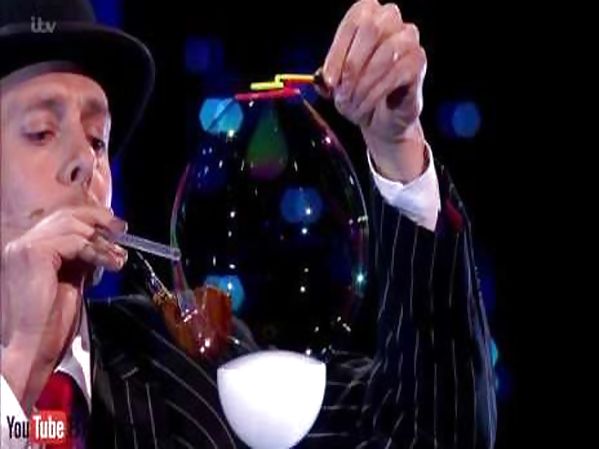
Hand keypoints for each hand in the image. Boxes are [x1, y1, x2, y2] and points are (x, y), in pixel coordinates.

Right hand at [1, 206, 126, 410]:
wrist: (32, 346)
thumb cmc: (50, 323)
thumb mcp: (71, 281)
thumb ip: (80, 260)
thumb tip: (103, 246)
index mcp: (30, 249)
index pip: (63, 219)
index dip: (93, 218)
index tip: (117, 226)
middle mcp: (23, 244)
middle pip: (68, 215)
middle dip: (100, 221)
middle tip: (122, 230)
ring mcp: (24, 247)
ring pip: (73, 226)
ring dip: (102, 241)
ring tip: (118, 257)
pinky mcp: (33, 253)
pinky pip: (74, 240)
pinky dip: (96, 250)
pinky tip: (110, 261)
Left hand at [323, 0, 427, 181]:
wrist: (381, 117)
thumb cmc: (358, 91)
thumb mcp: (337, 82)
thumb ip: (329, 76)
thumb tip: (324, 79)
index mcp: (367, 13)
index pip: (353, 22)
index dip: (338, 53)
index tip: (329, 81)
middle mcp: (391, 19)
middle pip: (372, 28)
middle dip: (352, 64)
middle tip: (341, 91)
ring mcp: (408, 39)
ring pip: (387, 52)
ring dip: (364, 82)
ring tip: (352, 103)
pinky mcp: (418, 62)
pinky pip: (397, 73)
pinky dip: (377, 92)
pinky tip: (367, 105)